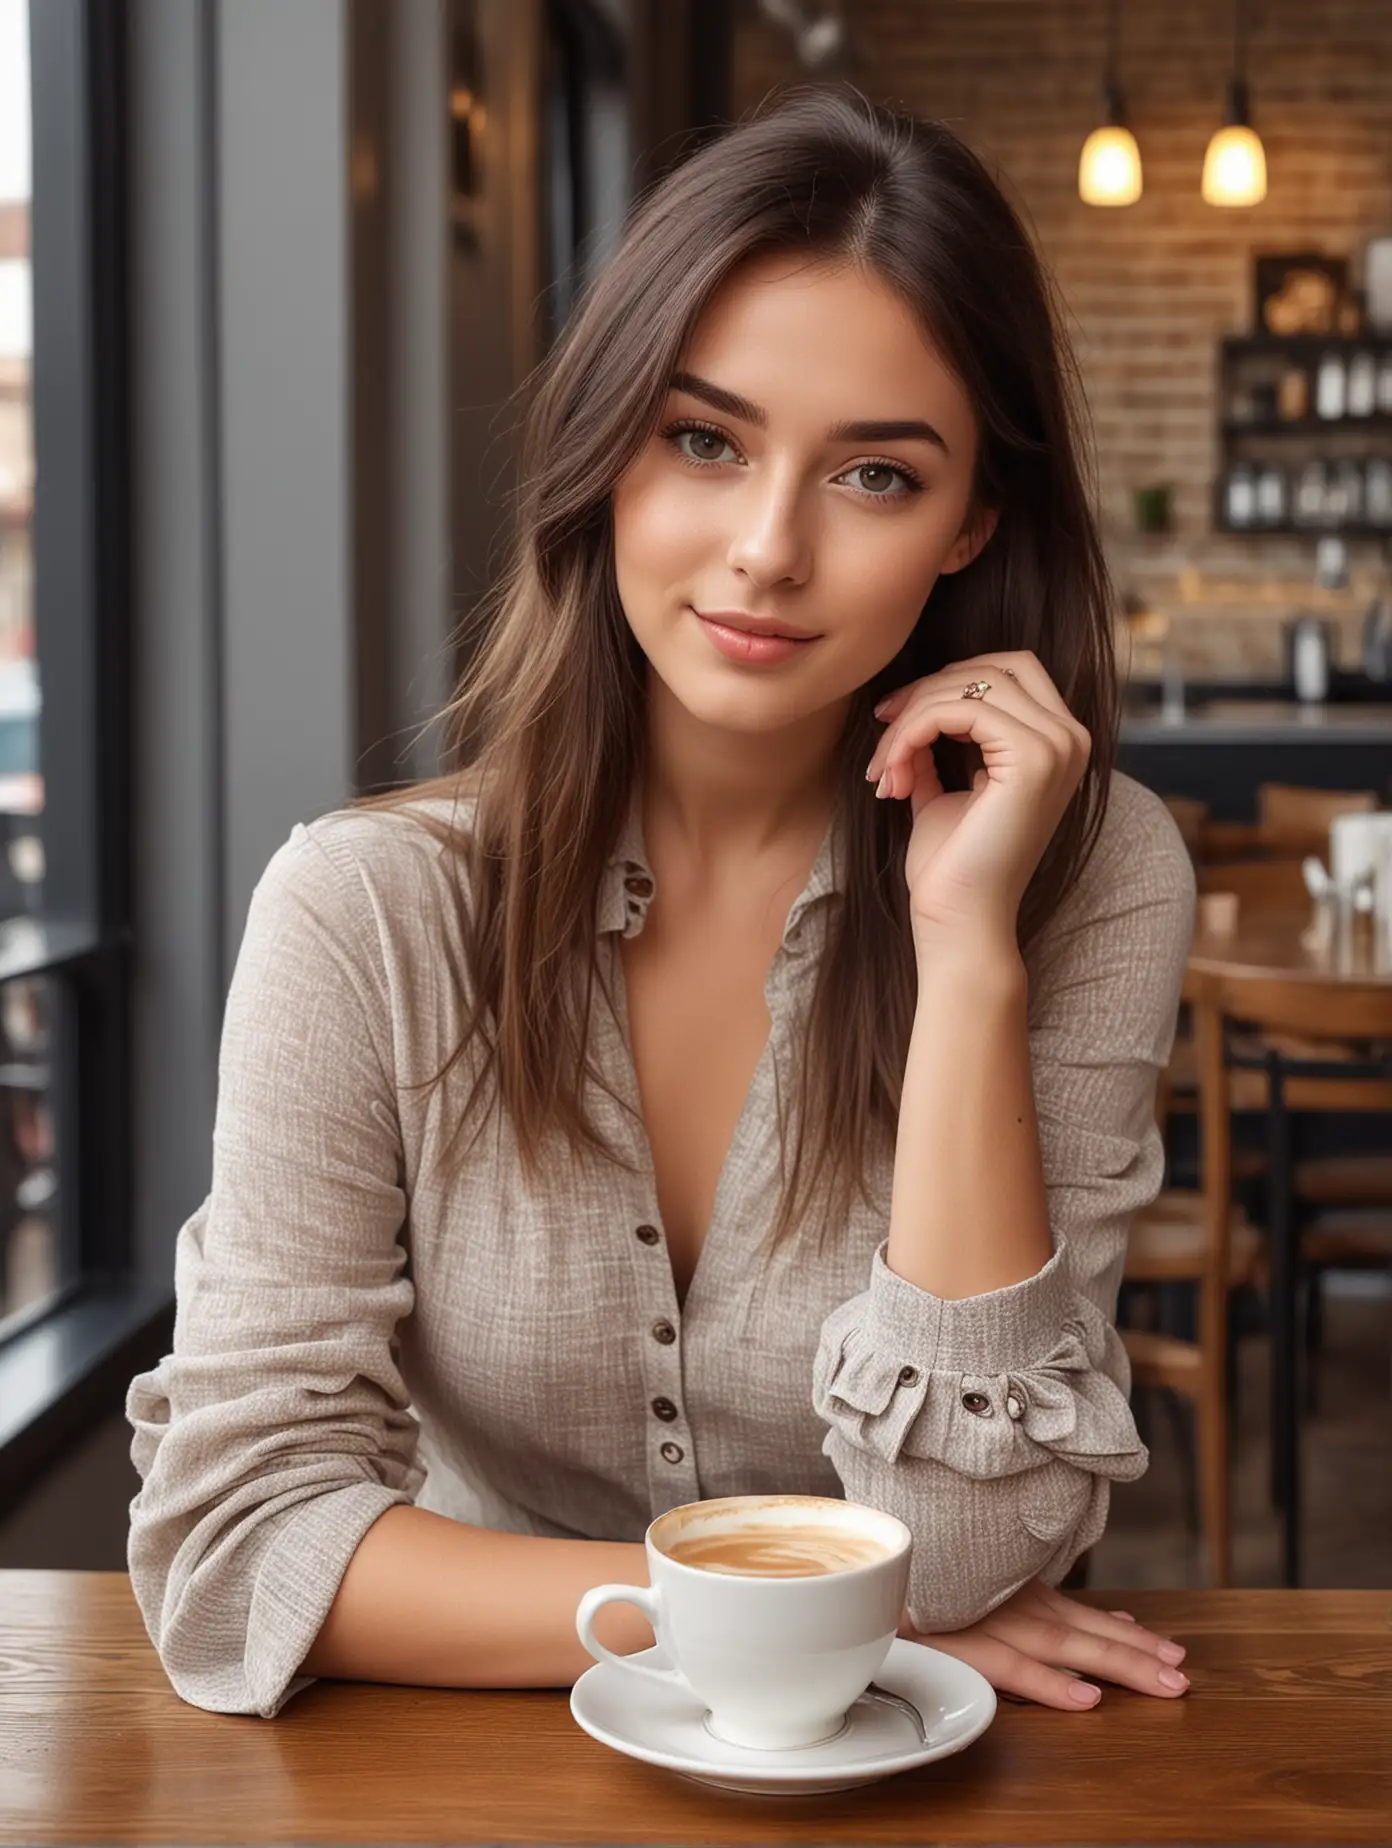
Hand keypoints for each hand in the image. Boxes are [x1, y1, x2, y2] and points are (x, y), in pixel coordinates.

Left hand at [863, 651, 1089, 950]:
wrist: (959, 922)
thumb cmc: (951, 865)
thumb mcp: (944, 789)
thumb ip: (939, 744)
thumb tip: (911, 702)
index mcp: (1058, 743)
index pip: (1007, 671)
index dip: (946, 683)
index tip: (892, 719)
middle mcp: (1071, 739)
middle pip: (994, 665)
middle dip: (927, 691)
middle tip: (882, 728)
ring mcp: (1059, 746)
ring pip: (969, 685)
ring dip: (910, 718)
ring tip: (884, 768)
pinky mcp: (1034, 758)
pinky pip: (957, 709)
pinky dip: (911, 733)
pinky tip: (892, 775)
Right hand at [896, 1576, 1189, 1709]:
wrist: (868, 1572)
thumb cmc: (926, 1578)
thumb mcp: (982, 1584)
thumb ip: (1039, 1602)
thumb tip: (1114, 1617)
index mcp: (1018, 1592)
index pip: (1085, 1615)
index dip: (1129, 1633)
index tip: (1172, 1650)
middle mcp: (1013, 1605)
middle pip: (1087, 1632)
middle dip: (1138, 1654)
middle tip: (1183, 1676)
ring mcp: (991, 1621)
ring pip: (1065, 1647)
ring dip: (1116, 1663)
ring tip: (1162, 1682)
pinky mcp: (960, 1644)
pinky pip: (1013, 1669)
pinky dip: (1050, 1684)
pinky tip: (1085, 1698)